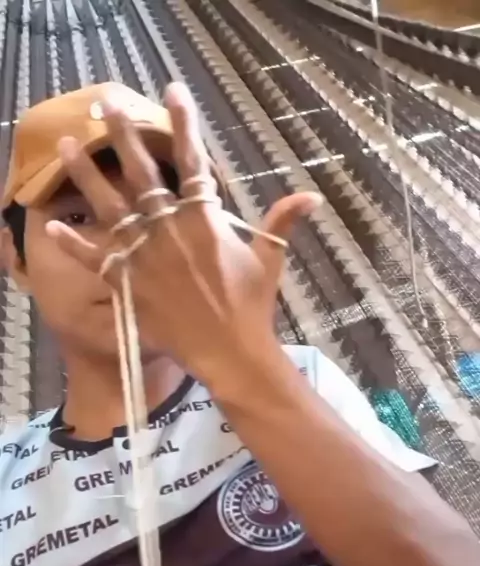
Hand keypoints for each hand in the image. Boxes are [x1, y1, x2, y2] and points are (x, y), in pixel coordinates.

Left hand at [46, 82, 321, 384]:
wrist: (230, 353)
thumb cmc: (251, 306)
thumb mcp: (270, 260)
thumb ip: (281, 222)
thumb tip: (312, 195)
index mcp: (203, 219)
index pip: (192, 161)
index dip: (184, 123)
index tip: (173, 91)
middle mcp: (168, 229)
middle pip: (142, 173)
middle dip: (124, 135)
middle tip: (106, 104)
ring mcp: (144, 256)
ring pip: (109, 206)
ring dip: (85, 174)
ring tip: (66, 144)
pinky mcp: (127, 284)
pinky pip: (94, 260)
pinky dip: (72, 244)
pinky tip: (51, 225)